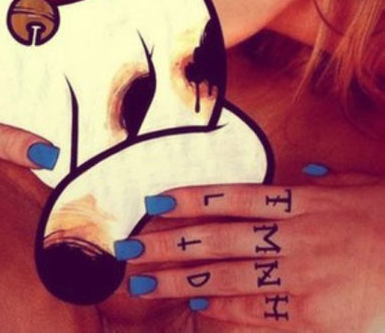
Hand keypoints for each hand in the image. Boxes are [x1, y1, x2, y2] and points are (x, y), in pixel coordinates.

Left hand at [115, 173, 384, 331]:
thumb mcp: (361, 189)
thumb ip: (327, 182)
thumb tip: (303, 174)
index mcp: (300, 202)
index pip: (231, 198)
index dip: (189, 200)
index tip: (153, 201)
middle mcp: (292, 237)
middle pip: (216, 240)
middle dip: (167, 243)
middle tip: (127, 246)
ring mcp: (300, 278)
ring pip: (226, 277)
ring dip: (180, 280)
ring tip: (143, 280)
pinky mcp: (312, 315)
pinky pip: (259, 311)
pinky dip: (225, 309)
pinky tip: (197, 307)